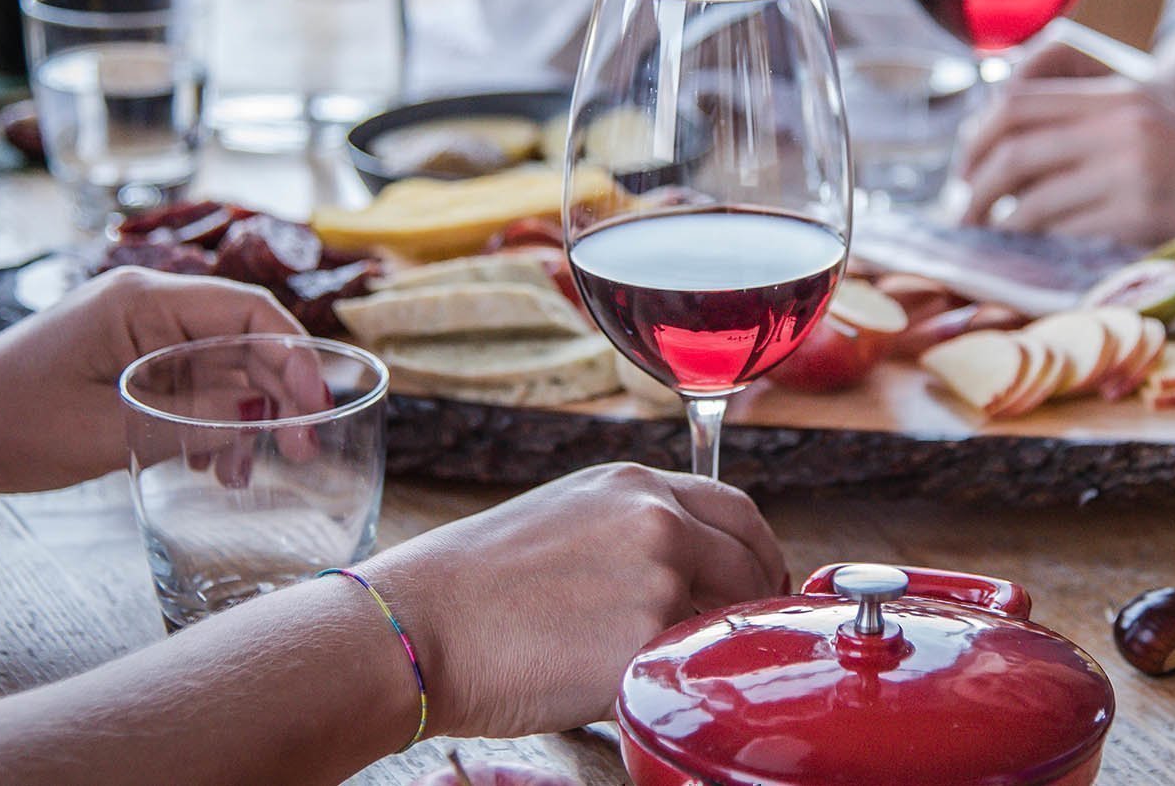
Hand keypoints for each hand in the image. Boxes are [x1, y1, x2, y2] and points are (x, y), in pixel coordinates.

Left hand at [0, 267, 305, 494]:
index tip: (313, 408)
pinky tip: (214, 464)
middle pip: (245, 339)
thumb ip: (196, 417)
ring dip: (248, 415)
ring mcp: (141, 334)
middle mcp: (149, 306)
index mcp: (143, 300)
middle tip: (301, 451)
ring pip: (225, 367)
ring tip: (247, 472)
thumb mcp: (111, 426)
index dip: (294, 356)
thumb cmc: (9, 423)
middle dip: (279, 394)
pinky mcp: (132, 362)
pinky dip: (215, 420)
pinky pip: (195, 383)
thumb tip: (265, 415)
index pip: (249, 310)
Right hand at [362, 462, 785, 738]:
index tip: (757, 584)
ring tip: (647, 662)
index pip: (738, 510)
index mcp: (636, 486)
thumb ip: (635, 528)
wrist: (417, 627)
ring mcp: (659, 582)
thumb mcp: (566, 518)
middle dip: (749, 604)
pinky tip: (617, 688)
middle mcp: (658, 522)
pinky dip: (661, 684)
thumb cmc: (471, 585)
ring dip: (702, 647)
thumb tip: (688, 566)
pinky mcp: (645, 645)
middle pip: (750, 566)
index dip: (756, 553)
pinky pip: (680, 671)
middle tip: (729, 638)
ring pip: (722, 623)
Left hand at [954, 42, 1174, 242]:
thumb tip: (1002, 147)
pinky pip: (1064, 235)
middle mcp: (1118, 127)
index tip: (965, 168)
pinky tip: (1030, 254)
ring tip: (990, 239)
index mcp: (1115, 96)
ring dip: (999, 225)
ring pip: (1031, 200)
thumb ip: (1084, 121)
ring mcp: (1129, 172)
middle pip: (1013, 150)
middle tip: (963, 215)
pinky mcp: (1139, 217)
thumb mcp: (1146, 117)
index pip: (1017, 105)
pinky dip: (1036, 247)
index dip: (976, 138)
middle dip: (973, 187)